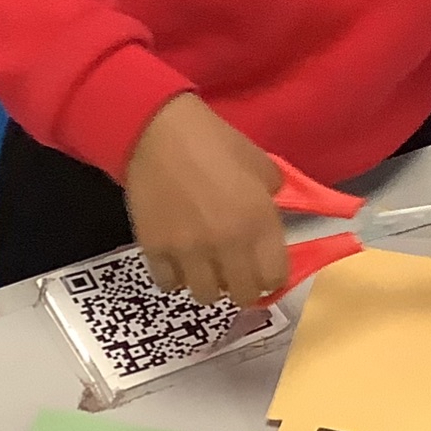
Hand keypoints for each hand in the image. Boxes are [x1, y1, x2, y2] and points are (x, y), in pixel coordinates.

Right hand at [122, 93, 290, 305]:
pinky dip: (176, 277)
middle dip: (244, 286)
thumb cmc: (214, 142)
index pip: (276, 278)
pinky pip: (170, 284)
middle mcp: (227, 244)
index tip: (266, 268)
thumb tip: (272, 221)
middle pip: (243, 296)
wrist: (157, 133)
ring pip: (206, 296)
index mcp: (259, 222)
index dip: (273, 276)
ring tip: (206, 265)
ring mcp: (189, 252)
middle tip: (237, 270)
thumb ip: (273, 197)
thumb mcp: (260, 165)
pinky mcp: (155, 251)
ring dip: (210, 283)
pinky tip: (179, 259)